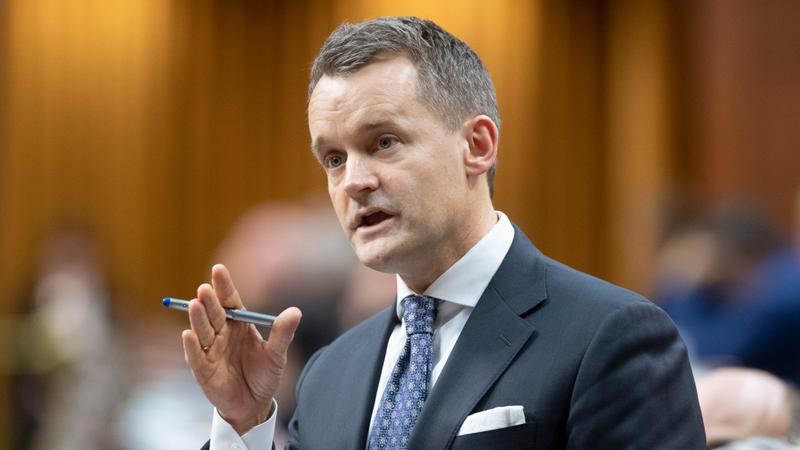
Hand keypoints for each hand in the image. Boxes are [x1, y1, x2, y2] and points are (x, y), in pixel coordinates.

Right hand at [181, 264, 301, 434]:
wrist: (255, 405)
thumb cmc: (264, 375)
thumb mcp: (277, 354)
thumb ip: (283, 333)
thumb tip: (296, 311)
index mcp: (239, 325)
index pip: (230, 301)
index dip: (223, 286)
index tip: (218, 269)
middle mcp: (222, 334)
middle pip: (214, 314)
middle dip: (209, 301)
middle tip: (205, 288)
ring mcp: (211, 351)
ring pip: (202, 331)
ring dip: (198, 318)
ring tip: (195, 304)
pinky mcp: (203, 371)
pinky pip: (196, 356)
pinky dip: (191, 346)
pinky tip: (188, 334)